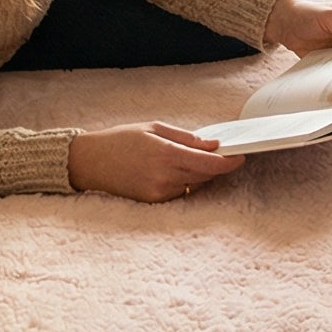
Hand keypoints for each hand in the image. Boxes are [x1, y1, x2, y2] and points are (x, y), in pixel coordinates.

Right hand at [68, 122, 243, 201]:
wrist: (89, 163)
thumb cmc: (119, 140)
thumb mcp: (154, 129)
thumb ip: (186, 138)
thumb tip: (213, 145)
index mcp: (166, 155)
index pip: (210, 164)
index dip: (229, 162)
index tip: (241, 156)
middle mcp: (164, 177)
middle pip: (206, 175)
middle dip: (216, 165)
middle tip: (221, 153)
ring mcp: (159, 193)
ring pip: (194, 185)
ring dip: (200, 173)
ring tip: (188, 158)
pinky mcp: (153, 202)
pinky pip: (180, 192)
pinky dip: (184, 182)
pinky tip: (174, 171)